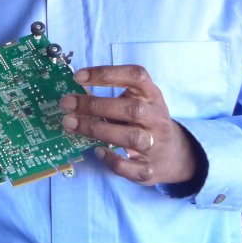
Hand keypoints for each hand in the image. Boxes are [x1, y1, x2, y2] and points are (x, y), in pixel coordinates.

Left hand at [60, 65, 198, 185]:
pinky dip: (113, 160)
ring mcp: (156, 144)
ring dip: (97, 130)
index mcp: (151, 96)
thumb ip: (112, 98)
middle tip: (66, 103)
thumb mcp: (136, 102)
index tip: (78, 76)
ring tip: (70, 123)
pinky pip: (133, 167)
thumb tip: (73, 97)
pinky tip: (97, 152)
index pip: (136, 76)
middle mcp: (156, 118)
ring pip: (132, 137)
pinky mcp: (150, 169)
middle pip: (131, 109)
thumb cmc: (144, 121)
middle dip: (95, 105)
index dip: (107, 73)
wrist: (174, 154)